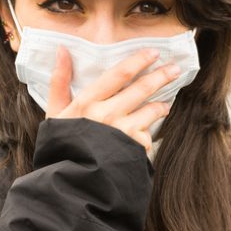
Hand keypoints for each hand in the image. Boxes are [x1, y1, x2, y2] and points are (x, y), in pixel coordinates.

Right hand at [46, 47, 179, 152]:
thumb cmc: (62, 144)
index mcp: (87, 102)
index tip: (153, 53)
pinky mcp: (133, 149)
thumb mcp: (55, 112)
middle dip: (161, 76)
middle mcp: (107, 114)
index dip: (139, 61)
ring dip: (161, 105)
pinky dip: (150, 132)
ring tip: (165, 104)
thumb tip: (62, 50)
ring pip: (151, 110)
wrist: (71, 181)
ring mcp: (123, 132)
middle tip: (174, 69)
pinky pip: (148, 135)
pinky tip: (149, 131)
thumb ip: (60, 81)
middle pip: (142, 88)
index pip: (119, 74)